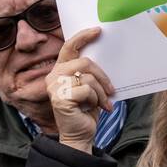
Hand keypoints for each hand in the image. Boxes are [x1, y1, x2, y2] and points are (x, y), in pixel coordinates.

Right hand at [45, 28, 114, 152]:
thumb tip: (105, 54)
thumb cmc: (86, 111)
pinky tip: (97, 109)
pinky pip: (87, 90)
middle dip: (103, 76)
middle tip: (112, 90)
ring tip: (104, 104)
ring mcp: (55, 87)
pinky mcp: (60, 98)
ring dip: (101, 92)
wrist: (80, 136)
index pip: (69, 46)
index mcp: (60, 70)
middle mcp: (54, 76)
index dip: (83, 36)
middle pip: (85, 62)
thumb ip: (89, 72)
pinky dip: (97, 100)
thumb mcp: (89, 87)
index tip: (98, 31)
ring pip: (88, 77)